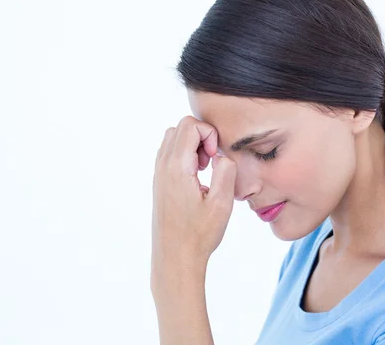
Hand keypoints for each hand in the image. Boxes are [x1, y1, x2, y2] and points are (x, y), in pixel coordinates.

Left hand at [151, 116, 236, 291]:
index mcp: (177, 167)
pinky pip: (170, 154)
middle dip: (202, 137)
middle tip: (211, 163)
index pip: (190, 125)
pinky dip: (185, 156)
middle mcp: (162, 167)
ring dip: (193, 146)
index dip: (210, 134)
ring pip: (173, 139)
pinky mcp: (159, 183)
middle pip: (180, 128)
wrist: (175, 259)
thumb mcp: (222, 203)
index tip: (216, 159)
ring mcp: (158, 174)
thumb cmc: (199, 235)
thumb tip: (222, 155)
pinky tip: (197, 179)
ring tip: (205, 170)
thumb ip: (225, 171)